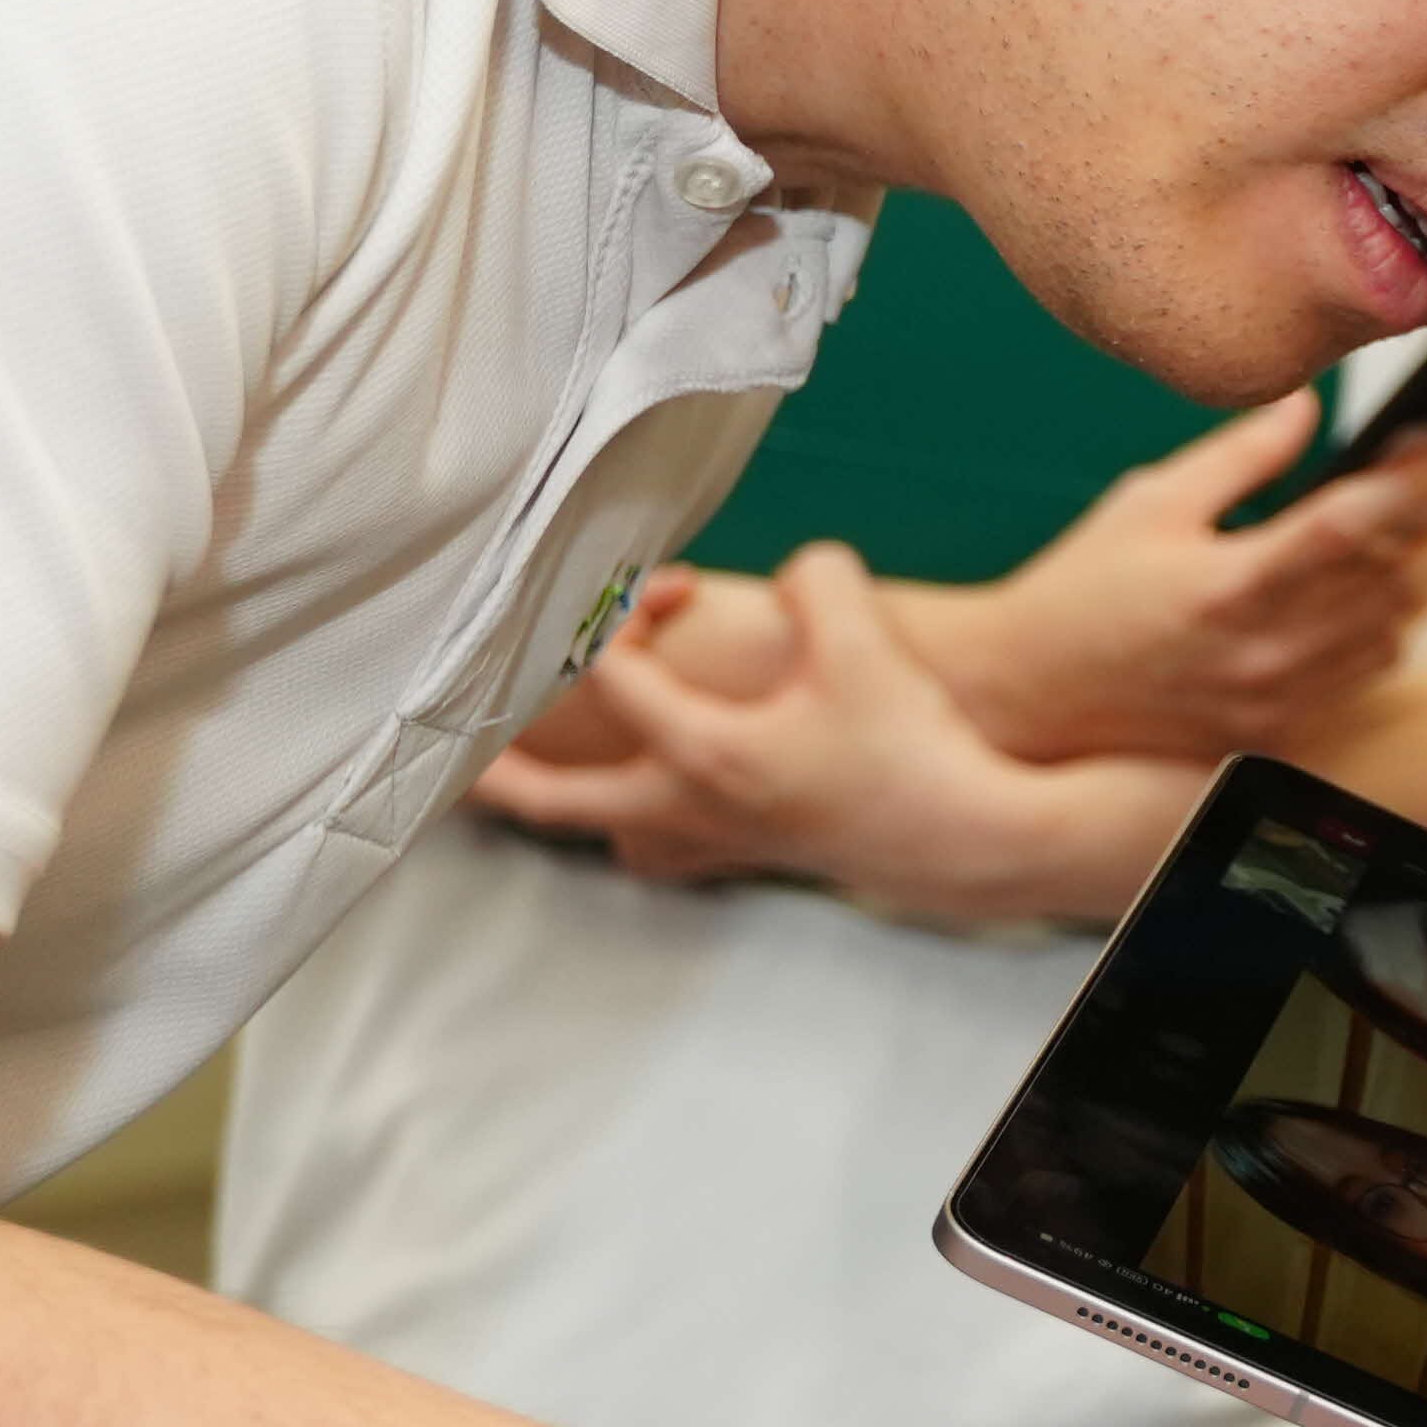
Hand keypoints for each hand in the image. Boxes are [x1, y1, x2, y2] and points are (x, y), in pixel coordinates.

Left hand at [475, 548, 1180, 925]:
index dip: (621, 612)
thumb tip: (802, 570)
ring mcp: (721, 840)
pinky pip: (669, 853)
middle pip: (553, 798)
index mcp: (702, 753)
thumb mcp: (866, 640)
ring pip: (608, 832)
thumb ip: (819, 579)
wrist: (977, 840)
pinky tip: (643, 813)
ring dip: (563, 802)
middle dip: (493, 768)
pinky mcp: (759, 856)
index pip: (609, 672)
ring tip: (523, 781)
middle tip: (449, 744)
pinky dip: (639, 831)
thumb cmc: (916, 747)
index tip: (662, 585)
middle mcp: (691, 806)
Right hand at [924, 401, 1426, 764]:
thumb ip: (1239, 457)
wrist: (1031, 698)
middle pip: (1392, 581)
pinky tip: (1400, 596)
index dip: (1417, 482)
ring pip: (1390, 632)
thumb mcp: (1150, 503)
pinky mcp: (1276, 730)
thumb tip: (1307, 405)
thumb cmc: (1084, 590)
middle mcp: (1263, 649)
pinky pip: (1363, 676)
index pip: (1352, 524)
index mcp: (1230, 583)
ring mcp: (1275, 698)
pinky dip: (1392, 629)